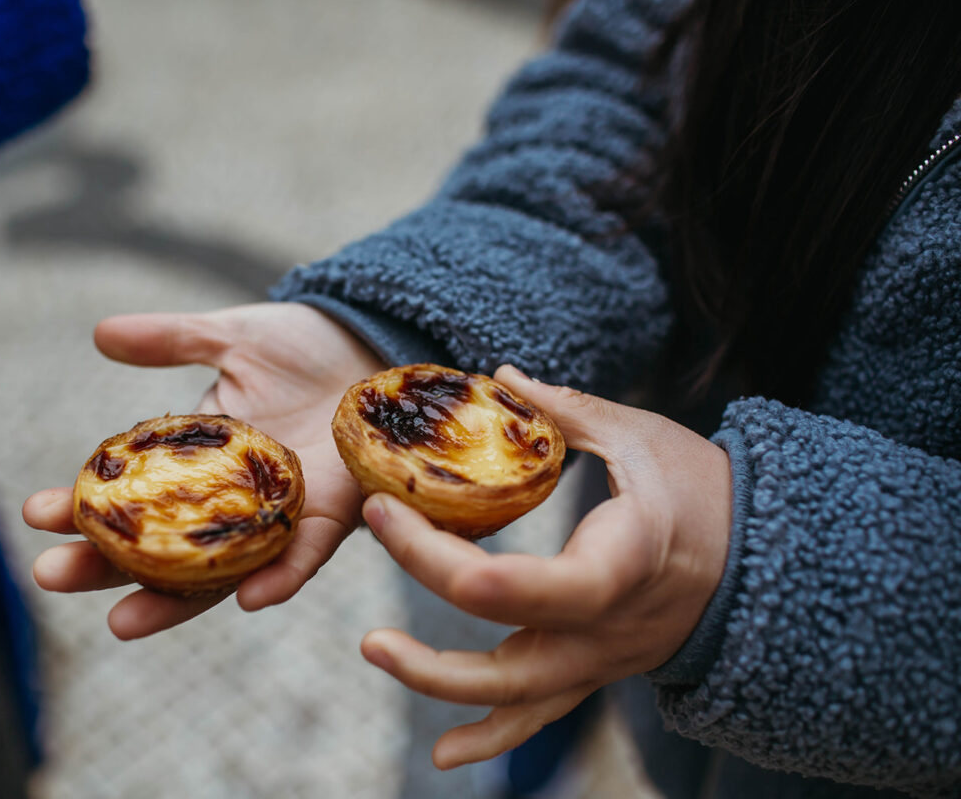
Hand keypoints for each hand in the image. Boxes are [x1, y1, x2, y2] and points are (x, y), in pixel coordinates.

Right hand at [23, 302, 383, 637]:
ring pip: (219, 572)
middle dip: (102, 566)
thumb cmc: (306, 348)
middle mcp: (230, 503)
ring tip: (120, 623)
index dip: (83, 507)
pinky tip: (250, 600)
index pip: (129, 495)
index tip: (34, 511)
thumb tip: (100, 332)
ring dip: (172, 600)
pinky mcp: (335, 516)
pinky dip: (281, 577)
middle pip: (158, 548)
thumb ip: (172, 340)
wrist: (379, 344)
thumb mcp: (231, 339)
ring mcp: (278, 516)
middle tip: (47, 575)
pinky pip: (305, 555)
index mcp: (198, 463)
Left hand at [358, 365, 730, 768]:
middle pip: (503, 655)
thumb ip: (565, 413)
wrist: (766, 559)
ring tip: (374, 651)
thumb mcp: (640, 438)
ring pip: (515, 701)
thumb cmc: (704, 489)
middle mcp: (605, 629)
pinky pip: (540, 716)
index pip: (516, 585)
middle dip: (424, 628)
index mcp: (619, 564)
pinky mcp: (595, 670)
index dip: (434, 554)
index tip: (385, 507)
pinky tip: (445, 756)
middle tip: (367, 580)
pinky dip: (491, 738)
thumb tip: (499, 376)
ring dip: (438, 685)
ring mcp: (601, 661)